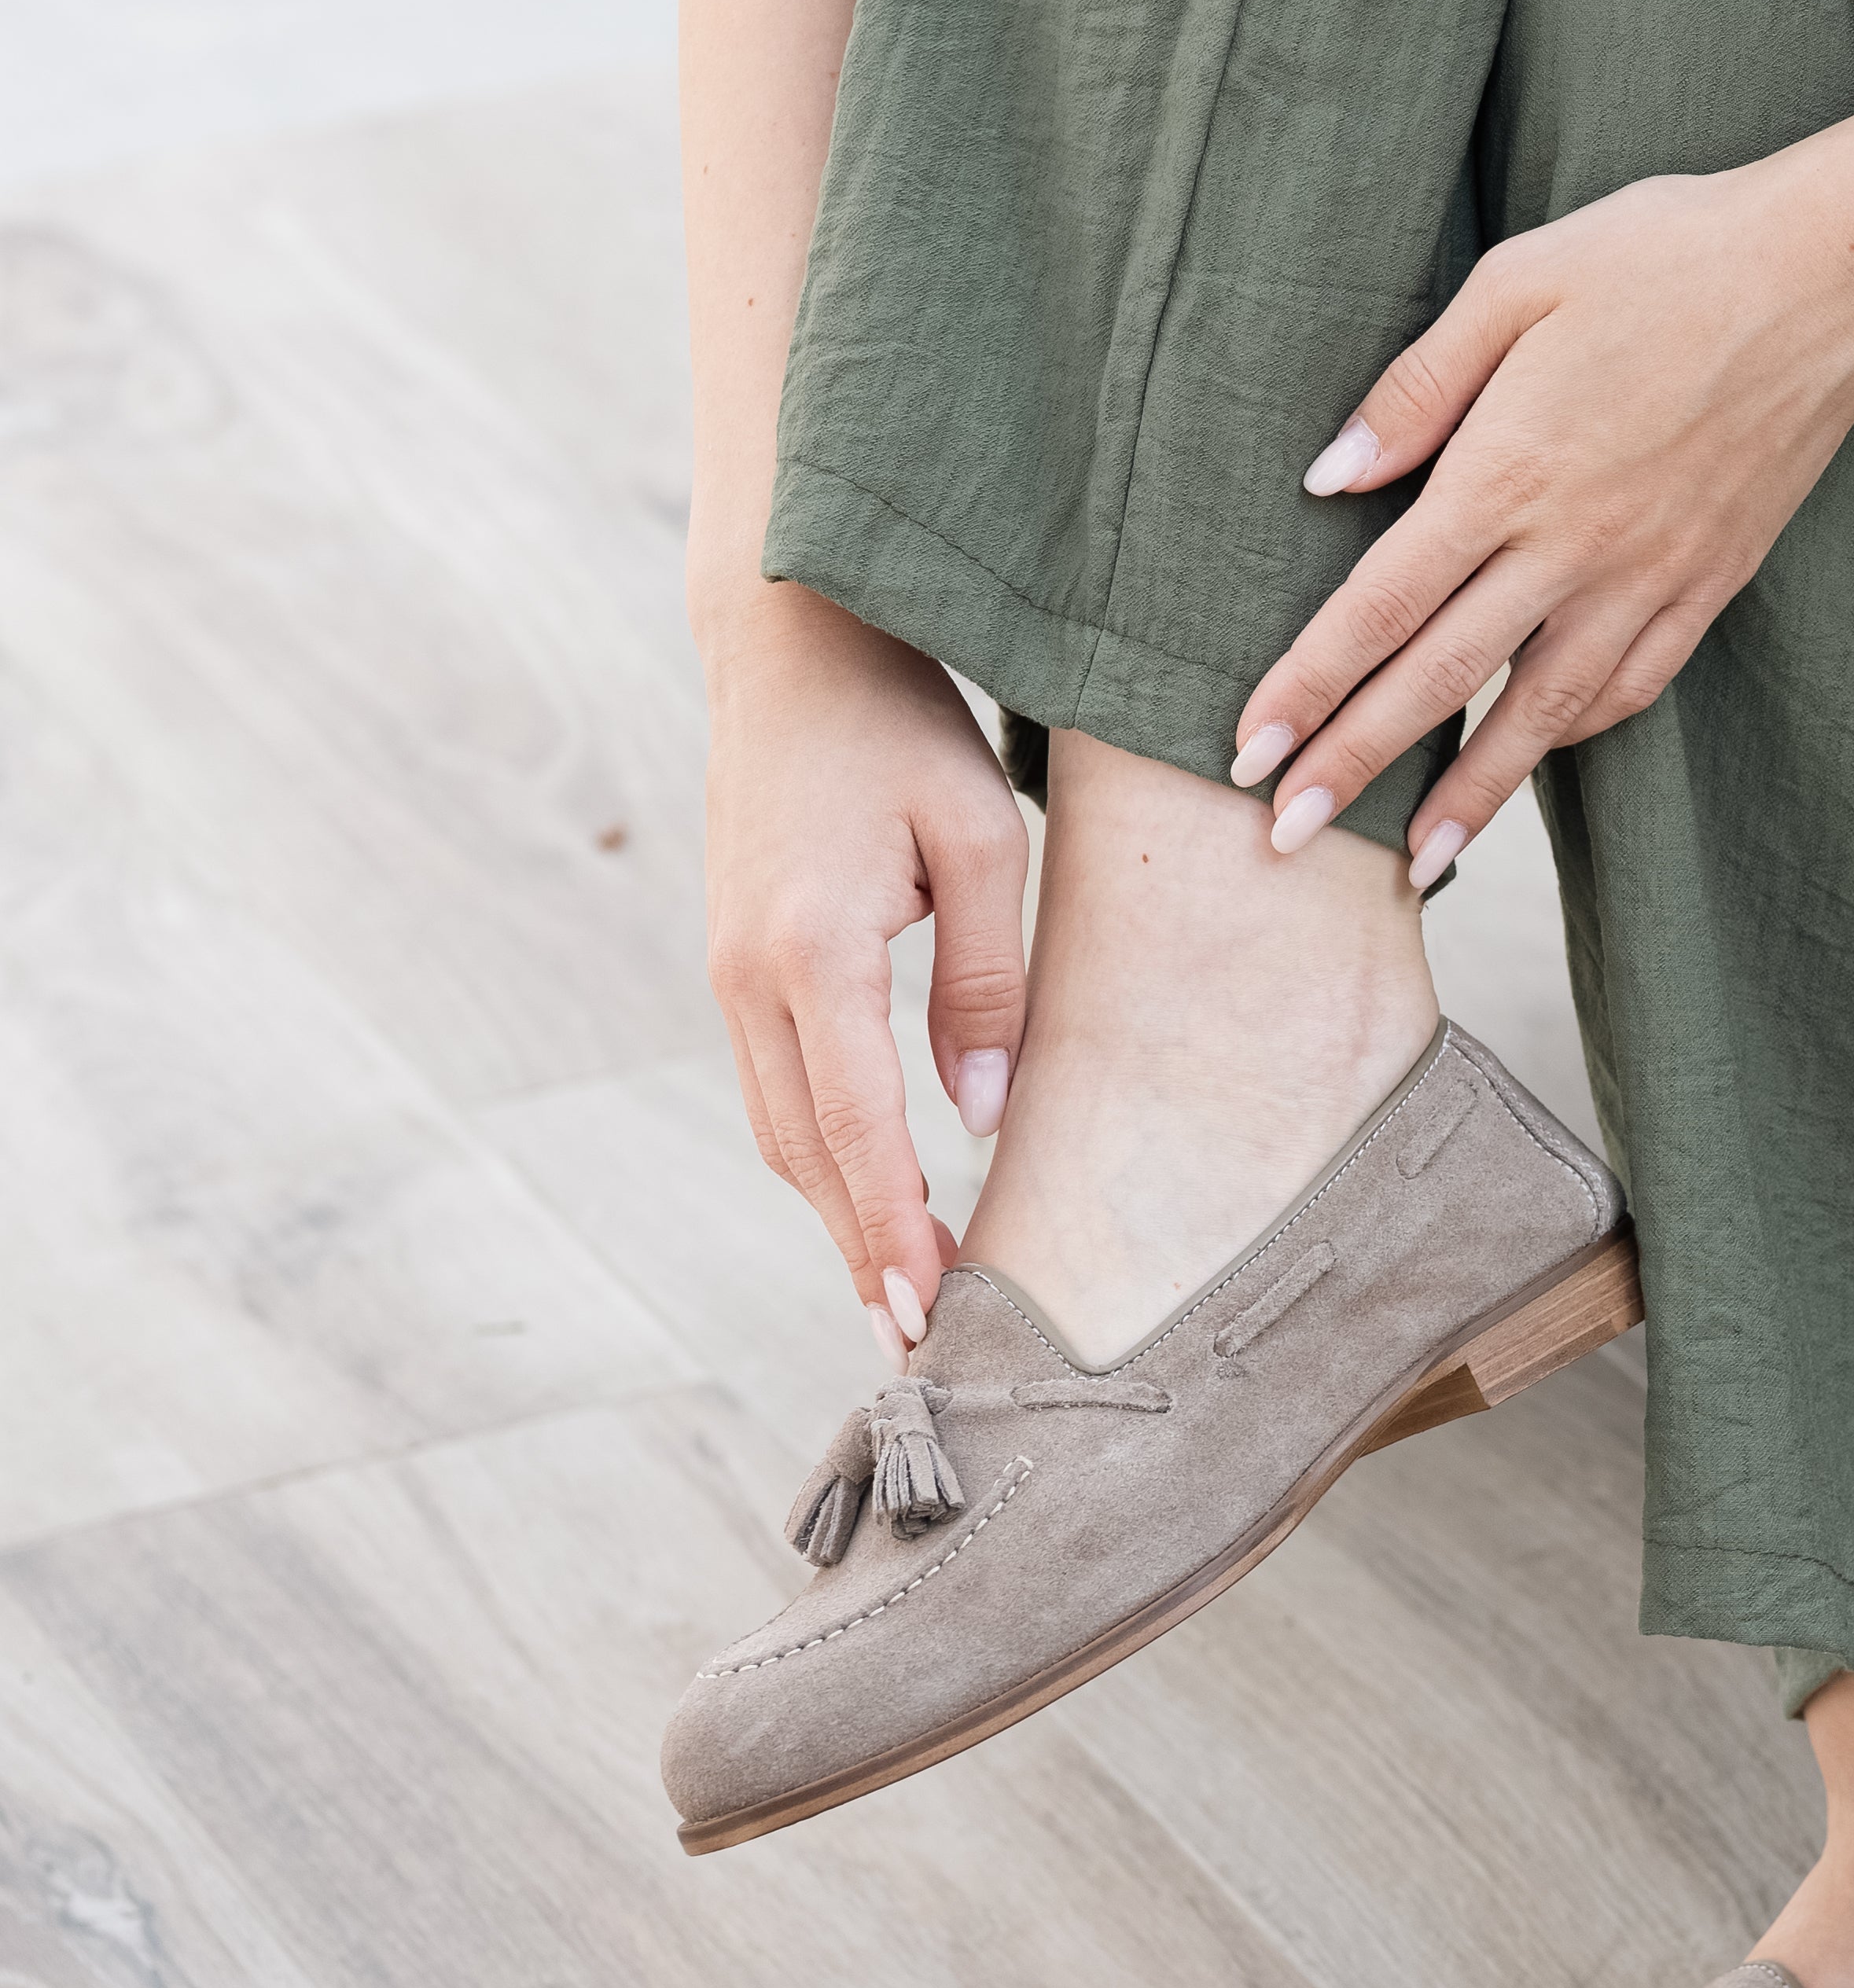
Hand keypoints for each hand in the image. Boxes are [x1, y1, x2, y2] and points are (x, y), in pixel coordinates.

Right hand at [698, 584, 1030, 1343]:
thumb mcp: (981, 838)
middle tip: (920, 1344)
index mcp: (812, 948)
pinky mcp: (737, 962)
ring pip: (782, 1129)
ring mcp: (730, 971)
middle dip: (860, 1251)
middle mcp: (750, 974)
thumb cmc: (900, 725)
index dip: (893, 1227)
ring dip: (837, 1213)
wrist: (787, 643)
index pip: (857, 1126)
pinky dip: (822, 1156)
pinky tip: (871, 1198)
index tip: (927, 1311)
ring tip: (899, 1292)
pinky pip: (779, 1085)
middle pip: (804, 1153)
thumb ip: (988, 981)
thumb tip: (983, 1118)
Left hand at [1228, 160, 1853, 877]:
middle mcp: (1574, 547)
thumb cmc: (1664, 255)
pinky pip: (1632, 686)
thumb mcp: (1517, 281)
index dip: (1309, 685)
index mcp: (1509, 472)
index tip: (1248, 749)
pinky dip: (1574, 735)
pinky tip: (1537, 757)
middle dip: (1355, 765)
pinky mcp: (1710, 583)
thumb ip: (1416, 388)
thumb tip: (1329, 477)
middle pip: (1442, 682)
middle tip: (1286, 840)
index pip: (1382, 605)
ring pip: (1542, 714)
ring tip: (1416, 860)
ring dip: (1471, 795)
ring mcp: (1649, 577)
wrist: (1834, 277)